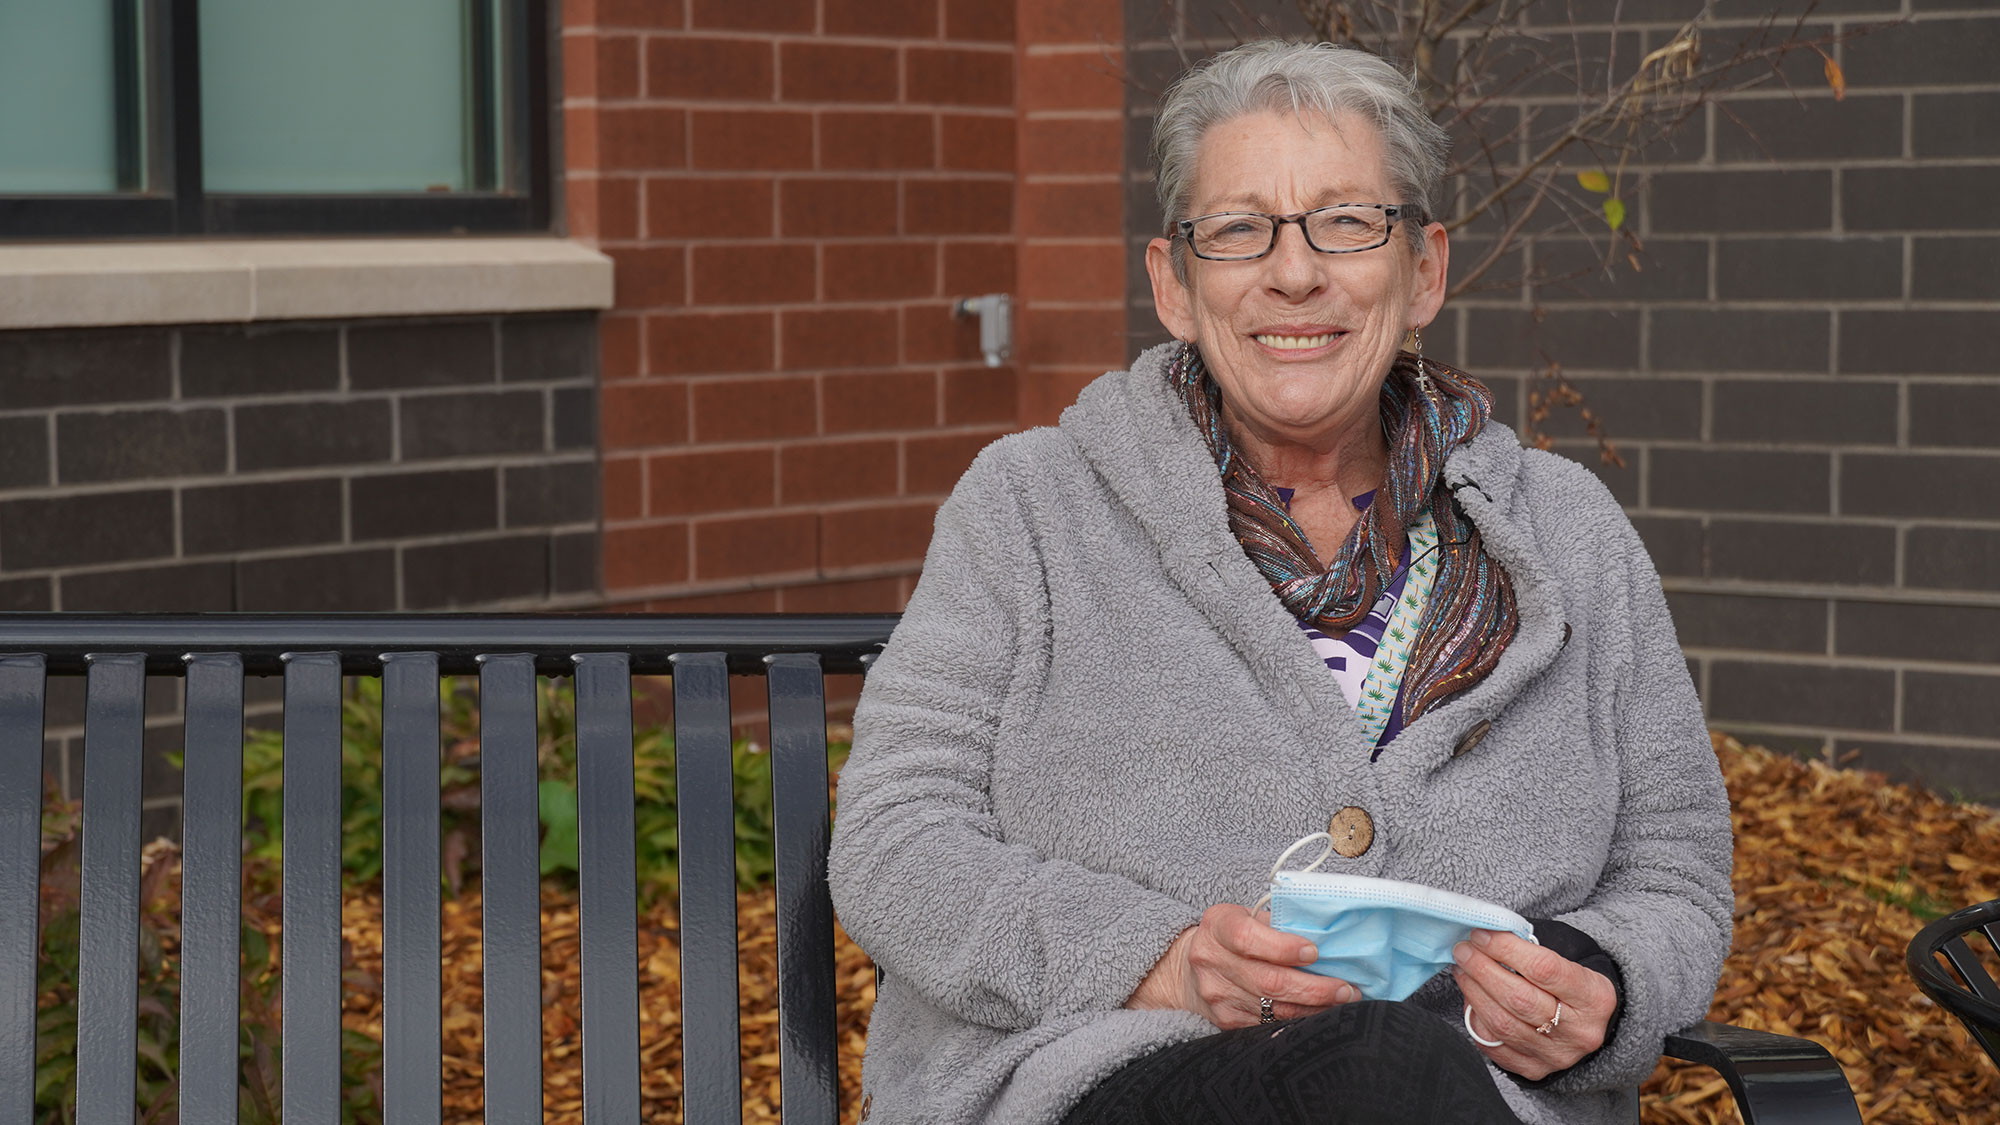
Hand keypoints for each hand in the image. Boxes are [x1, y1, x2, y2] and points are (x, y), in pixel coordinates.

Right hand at [1128, 904, 1357, 1027]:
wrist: (1191, 969)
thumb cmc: (1232, 936)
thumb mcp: (1246, 916)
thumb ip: (1277, 923)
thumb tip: (1325, 936)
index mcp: (1217, 926)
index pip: (1248, 938)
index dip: (1283, 947)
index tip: (1314, 952)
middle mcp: (1211, 961)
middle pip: (1268, 981)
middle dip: (1314, 987)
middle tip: (1346, 988)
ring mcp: (1217, 995)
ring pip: (1273, 1008)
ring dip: (1314, 1007)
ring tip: (1343, 1000)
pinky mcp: (1226, 1021)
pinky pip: (1269, 1025)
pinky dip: (1299, 1020)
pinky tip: (1319, 1013)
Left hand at [1454, 929, 1615, 1079]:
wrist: (1590, 1024)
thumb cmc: (1572, 983)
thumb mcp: (1570, 959)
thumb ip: (1533, 947)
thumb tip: (1487, 935)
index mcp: (1595, 997)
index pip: (1544, 969)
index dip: (1506, 949)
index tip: (1481, 934)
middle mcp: (1580, 1031)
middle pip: (1520, 999)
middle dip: (1483, 970)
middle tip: (1463, 950)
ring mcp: (1557, 1055)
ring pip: (1503, 1024)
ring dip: (1474, 992)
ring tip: (1462, 970)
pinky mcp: (1535, 1069)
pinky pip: (1495, 1046)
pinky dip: (1477, 1020)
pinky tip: (1470, 999)